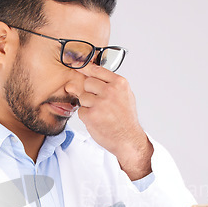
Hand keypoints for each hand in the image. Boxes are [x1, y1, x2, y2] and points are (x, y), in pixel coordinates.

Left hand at [69, 64, 152, 179]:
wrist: (128, 139)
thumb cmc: (126, 119)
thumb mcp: (123, 96)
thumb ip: (107, 85)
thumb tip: (84, 77)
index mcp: (119, 83)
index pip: (97, 70)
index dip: (86, 69)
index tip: (79, 67)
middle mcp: (110, 91)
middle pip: (87, 83)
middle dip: (90, 92)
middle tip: (99, 103)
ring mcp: (100, 103)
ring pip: (82, 97)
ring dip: (88, 105)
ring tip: (100, 113)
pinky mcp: (91, 115)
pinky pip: (81, 110)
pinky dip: (86, 116)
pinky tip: (97, 120)